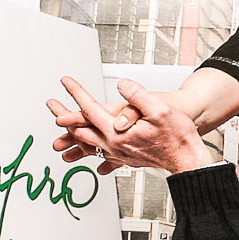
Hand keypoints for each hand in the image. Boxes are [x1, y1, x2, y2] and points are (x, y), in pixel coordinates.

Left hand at [48, 70, 238, 169]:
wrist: (187, 158)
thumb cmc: (177, 134)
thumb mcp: (159, 109)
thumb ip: (137, 96)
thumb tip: (121, 85)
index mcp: (118, 132)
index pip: (90, 108)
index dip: (75, 93)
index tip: (65, 81)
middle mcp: (114, 144)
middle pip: (80, 129)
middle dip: (64, 116)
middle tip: (51, 105)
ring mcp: (118, 153)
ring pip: (87, 143)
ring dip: (71, 136)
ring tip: (59, 131)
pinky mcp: (125, 158)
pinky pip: (101, 154)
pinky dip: (89, 151)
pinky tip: (86, 155)